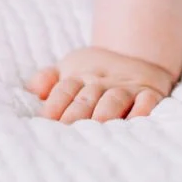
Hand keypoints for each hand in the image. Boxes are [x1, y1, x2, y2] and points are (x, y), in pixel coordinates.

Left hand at [24, 46, 174, 123]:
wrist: (134, 54)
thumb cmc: (93, 74)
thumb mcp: (69, 70)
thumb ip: (49, 80)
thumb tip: (33, 89)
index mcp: (79, 76)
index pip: (65, 88)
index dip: (56, 102)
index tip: (47, 119)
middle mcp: (101, 82)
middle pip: (88, 96)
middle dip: (77, 111)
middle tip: (67, 127)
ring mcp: (126, 87)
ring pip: (116, 98)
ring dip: (107, 110)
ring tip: (98, 124)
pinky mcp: (149, 93)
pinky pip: (147, 101)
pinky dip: (143, 110)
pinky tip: (137, 119)